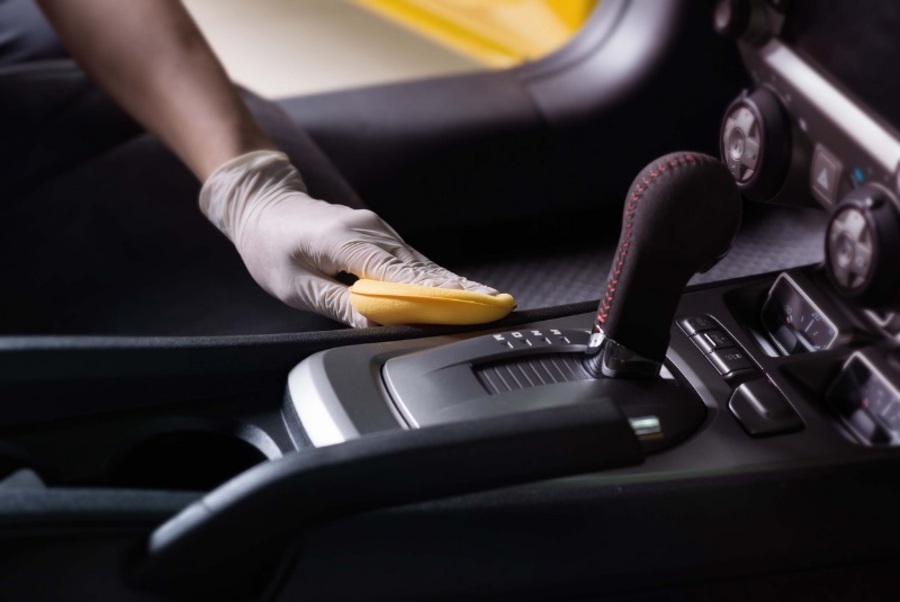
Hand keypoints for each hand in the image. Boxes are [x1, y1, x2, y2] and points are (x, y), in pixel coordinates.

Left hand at [199, 151, 497, 326]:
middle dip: (459, 290)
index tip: (468, 307)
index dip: (436, 294)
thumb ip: (336, 303)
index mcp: (346, 242)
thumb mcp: (293, 285)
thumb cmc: (271, 247)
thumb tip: (376, 322)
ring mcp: (378, 231)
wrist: (264, 205)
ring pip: (421, 264)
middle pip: (421, 268)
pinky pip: (412, 260)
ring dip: (453, 284)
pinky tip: (459, 289)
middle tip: (496, 307)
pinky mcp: (379, 236)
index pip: (399, 275)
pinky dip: (435, 277)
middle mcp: (370, 232)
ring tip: (488, 302)